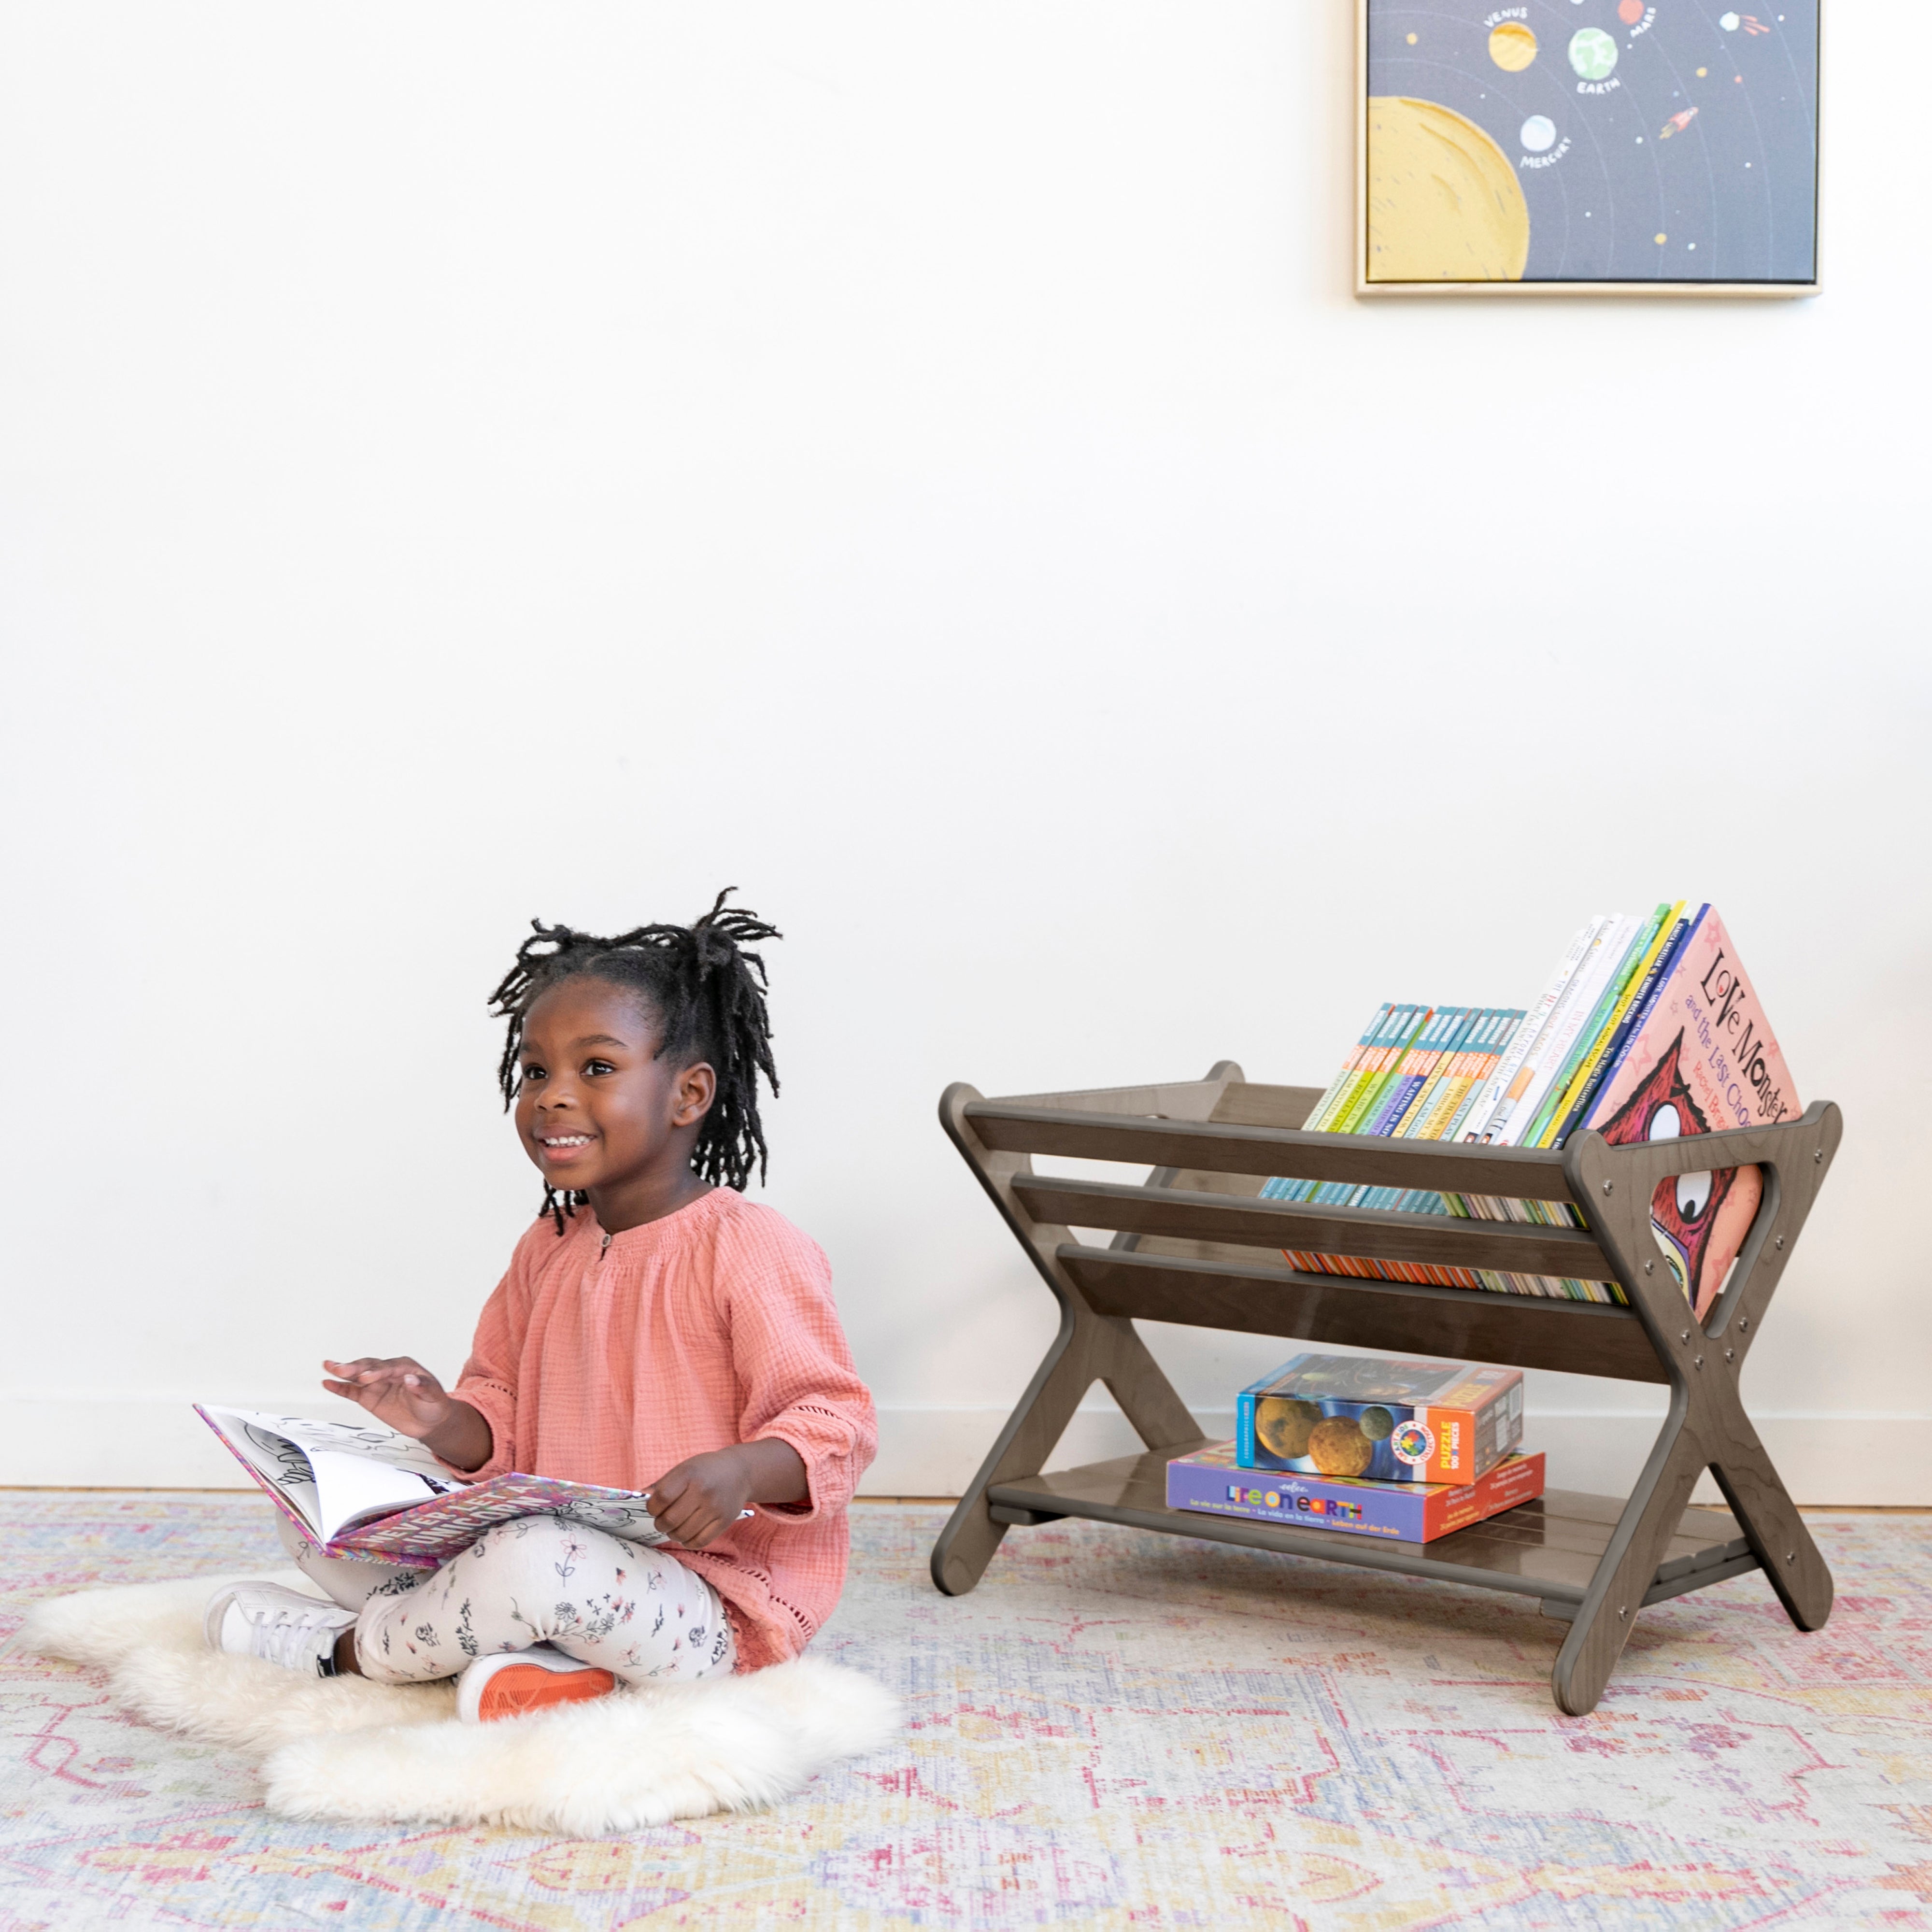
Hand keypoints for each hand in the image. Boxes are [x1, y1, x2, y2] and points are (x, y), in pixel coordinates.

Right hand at [321, 1357, 493, 1470]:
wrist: (430, 1421)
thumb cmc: (433, 1404)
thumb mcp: (434, 1396)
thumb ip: (423, 1387)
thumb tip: (411, 1379)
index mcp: (405, 1367)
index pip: (388, 1368)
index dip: (377, 1372)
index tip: (367, 1378)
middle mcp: (388, 1372)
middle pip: (370, 1367)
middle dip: (356, 1368)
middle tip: (342, 1369)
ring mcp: (377, 1383)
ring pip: (357, 1375)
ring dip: (343, 1371)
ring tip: (329, 1366)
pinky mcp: (369, 1396)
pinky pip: (352, 1391)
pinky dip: (340, 1387)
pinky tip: (328, 1382)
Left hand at [645, 1449, 754, 1549]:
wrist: (740, 1471)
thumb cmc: (705, 1470)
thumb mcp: (684, 1469)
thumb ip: (662, 1485)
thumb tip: (637, 1498)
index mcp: (689, 1474)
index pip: (661, 1498)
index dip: (652, 1508)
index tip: (654, 1508)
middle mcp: (702, 1491)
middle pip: (670, 1520)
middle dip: (661, 1524)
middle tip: (663, 1520)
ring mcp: (715, 1507)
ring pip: (682, 1534)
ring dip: (673, 1534)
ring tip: (676, 1526)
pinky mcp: (724, 1521)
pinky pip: (699, 1542)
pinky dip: (688, 1541)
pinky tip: (688, 1533)